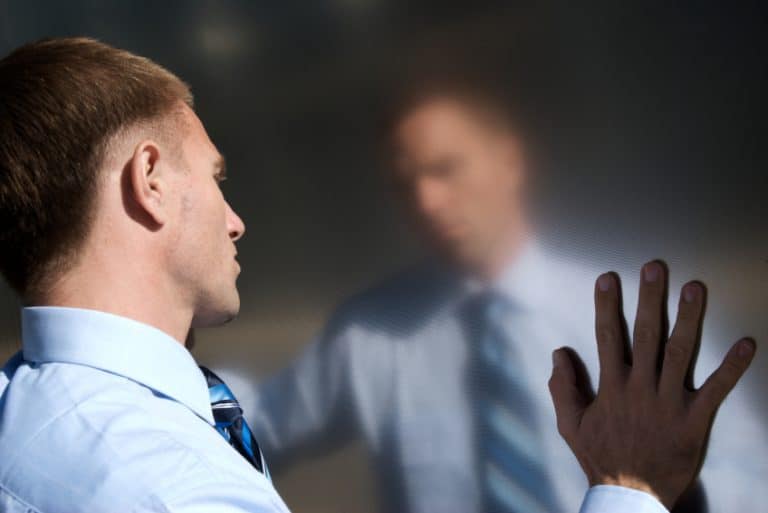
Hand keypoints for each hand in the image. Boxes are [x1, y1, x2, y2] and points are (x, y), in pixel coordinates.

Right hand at [548, 261, 755, 508]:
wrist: (630, 496)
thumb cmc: (601, 458)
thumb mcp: (570, 425)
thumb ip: (562, 388)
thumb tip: (559, 352)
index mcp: (612, 387)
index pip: (608, 338)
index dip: (607, 306)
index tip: (609, 278)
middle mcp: (640, 389)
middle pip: (646, 336)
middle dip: (650, 300)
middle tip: (656, 269)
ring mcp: (668, 403)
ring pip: (680, 354)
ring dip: (688, 319)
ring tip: (695, 288)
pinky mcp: (695, 421)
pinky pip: (716, 391)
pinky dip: (731, 367)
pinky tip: (746, 344)